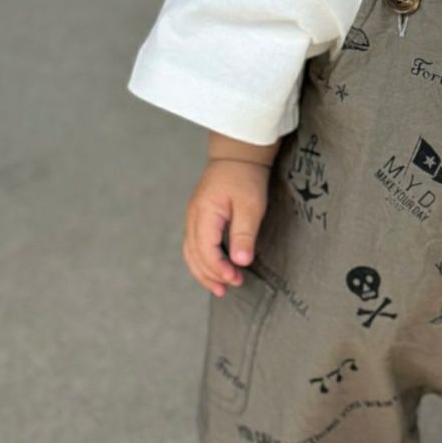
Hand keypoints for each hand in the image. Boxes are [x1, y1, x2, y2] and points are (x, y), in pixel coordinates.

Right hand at [183, 159, 271, 297]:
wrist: (238, 155)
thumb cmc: (245, 177)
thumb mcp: (251, 206)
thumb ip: (244, 234)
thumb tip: (241, 261)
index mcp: (204, 213)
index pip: (205, 250)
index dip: (218, 269)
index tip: (235, 278)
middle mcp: (193, 217)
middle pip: (194, 255)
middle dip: (211, 275)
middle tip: (231, 287)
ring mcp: (193, 217)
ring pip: (191, 252)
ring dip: (204, 271)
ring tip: (220, 287)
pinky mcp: (199, 217)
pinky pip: (194, 244)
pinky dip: (202, 260)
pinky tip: (214, 269)